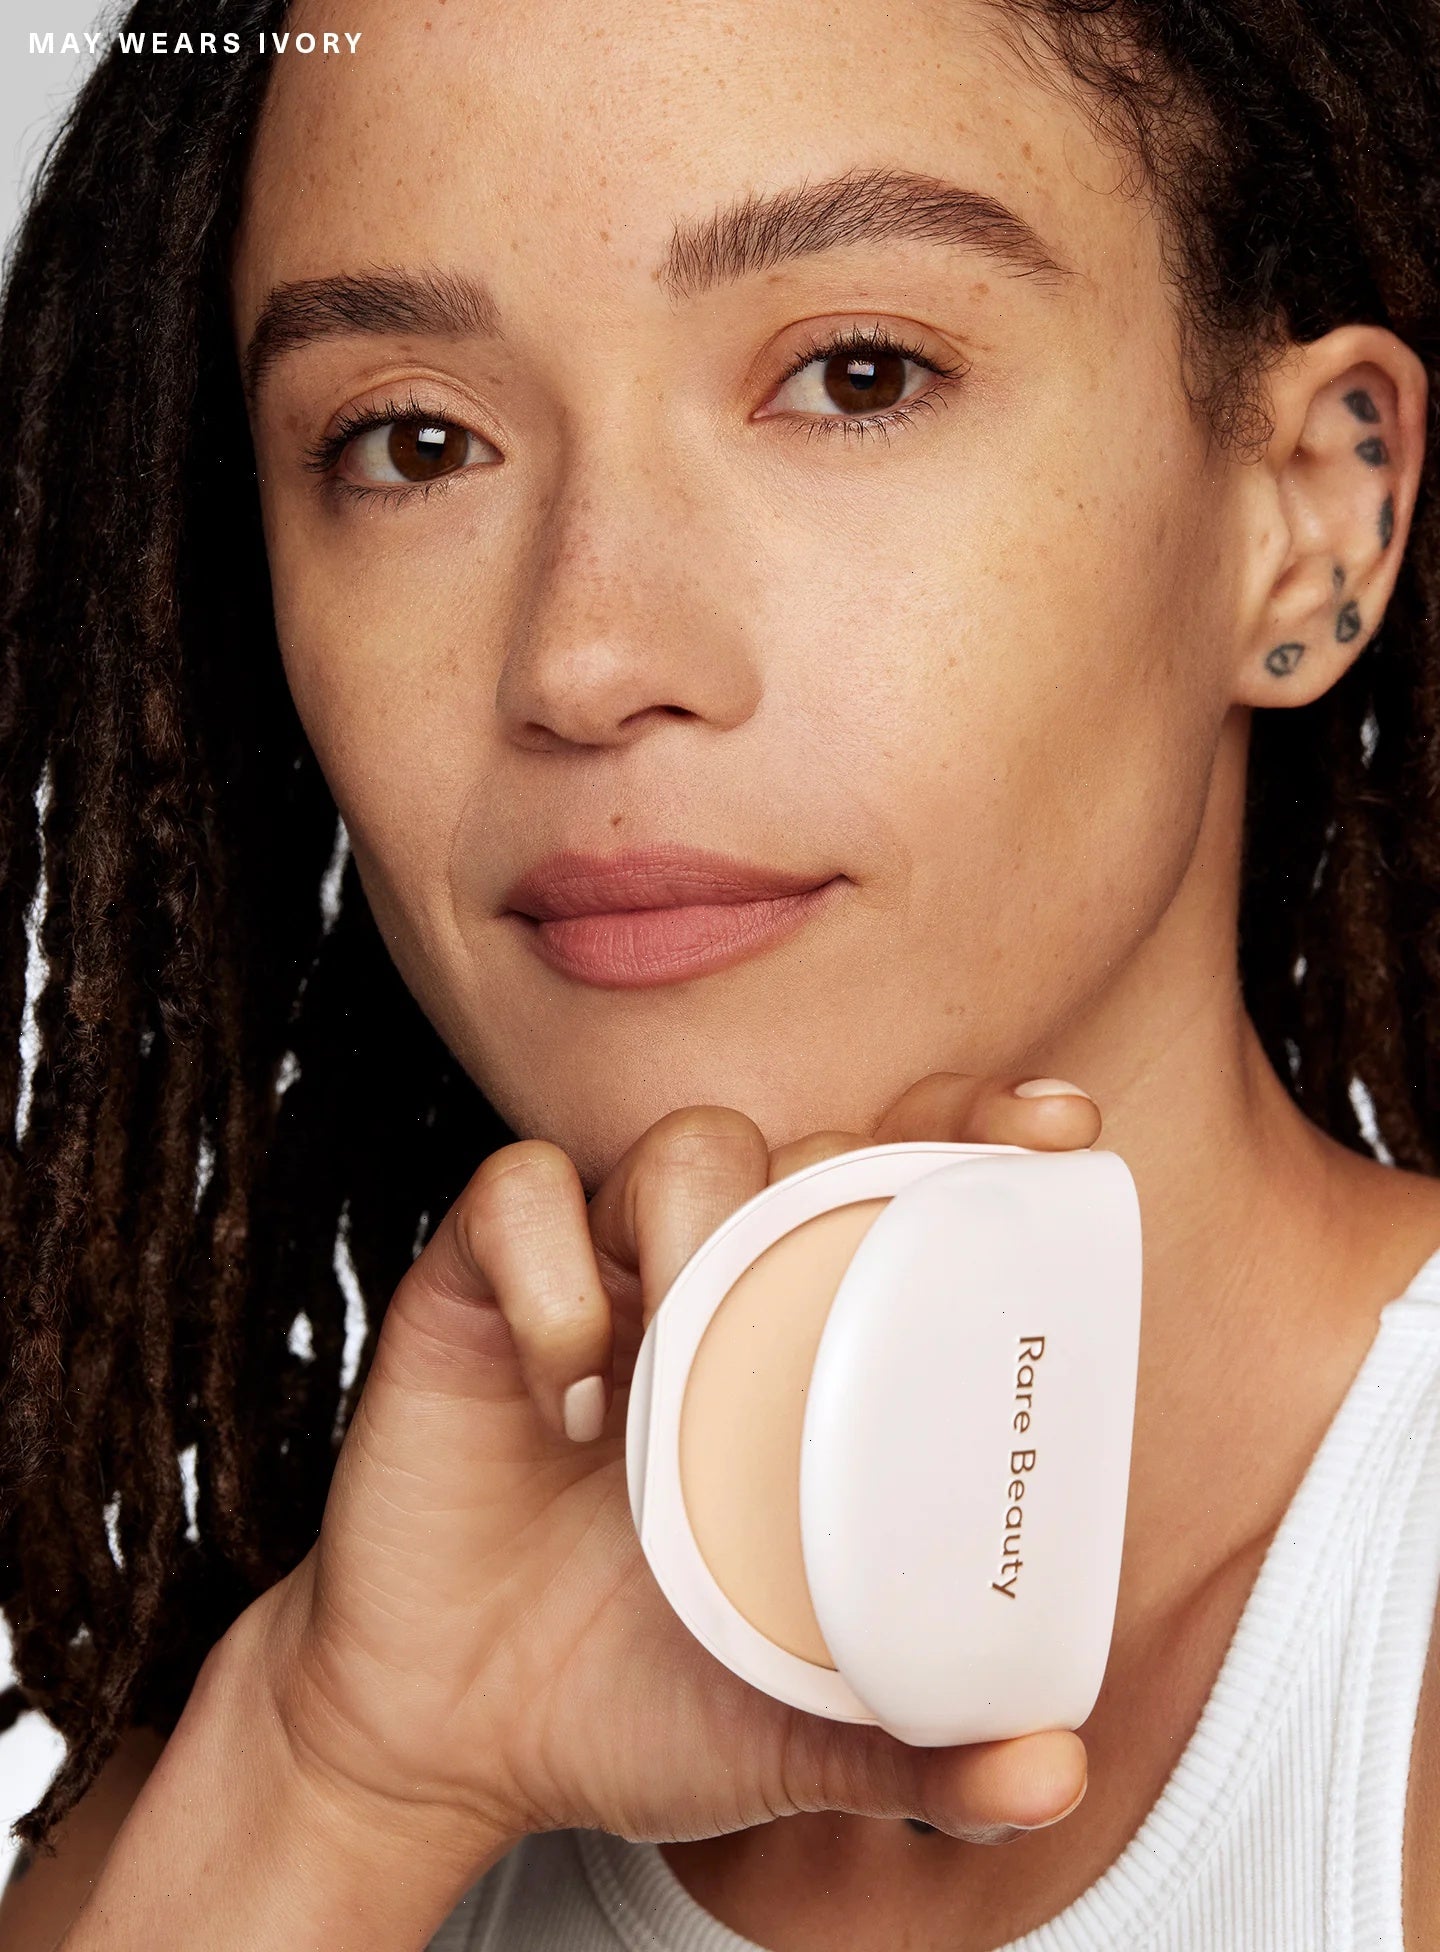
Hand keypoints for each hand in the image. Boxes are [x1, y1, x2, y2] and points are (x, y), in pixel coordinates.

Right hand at [248, 1072, 1100, 1860]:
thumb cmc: (637, 1700)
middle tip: (871, 1253)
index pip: (912, 1191)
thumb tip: (1055, 1777)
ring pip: (685, 1147)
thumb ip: (921, 1751)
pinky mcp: (476, 1287)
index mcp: (814, 1352)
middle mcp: (718, 1287)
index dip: (980, 1134)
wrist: (451, 1739)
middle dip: (857, 1170)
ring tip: (693, 1358)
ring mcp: (601, 1276)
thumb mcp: (795, 1732)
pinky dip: (553, 1275)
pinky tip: (572, 1393)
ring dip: (707, 1227)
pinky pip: (518, 1197)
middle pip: (813, 1145)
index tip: (1056, 1128)